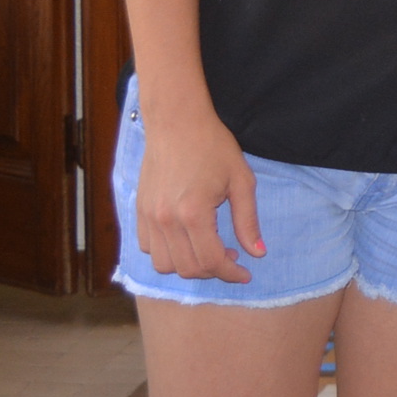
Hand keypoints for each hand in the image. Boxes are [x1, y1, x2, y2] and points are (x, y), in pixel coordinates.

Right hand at [135, 96, 262, 282]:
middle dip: (212, 271)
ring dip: (188, 265)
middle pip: (186, 269)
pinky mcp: (138, 211)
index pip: (210, 261)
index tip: (245, 273)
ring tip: (208, 248)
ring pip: (163, 264)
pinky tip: (186, 239)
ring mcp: (147, 217)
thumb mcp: (242, 181)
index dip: (230, 274)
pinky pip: (146, 248)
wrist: (177, 123)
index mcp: (193, 213)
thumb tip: (257, 253)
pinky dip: (167, 253)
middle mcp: (165, 220)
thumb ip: (248, 221)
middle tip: (230, 258)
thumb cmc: (214, 147)